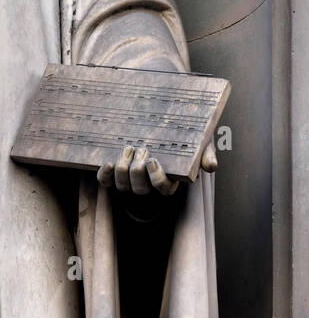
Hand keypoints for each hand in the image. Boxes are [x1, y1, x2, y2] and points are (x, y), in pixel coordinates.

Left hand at [96, 138, 217, 195]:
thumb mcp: (200, 144)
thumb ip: (206, 154)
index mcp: (170, 180)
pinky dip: (105, 175)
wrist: (164, 127)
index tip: (152, 159)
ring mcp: (131, 180)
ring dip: (123, 170)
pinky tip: (108, 162)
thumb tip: (211, 166)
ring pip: (123, 187)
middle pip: (140, 189)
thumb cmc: (185, 137)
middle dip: (136, 172)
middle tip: (140, 149)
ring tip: (128, 148)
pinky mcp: (116, 174)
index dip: (156, 178)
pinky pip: (107, 182)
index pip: (163, 189)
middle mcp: (149, 184)